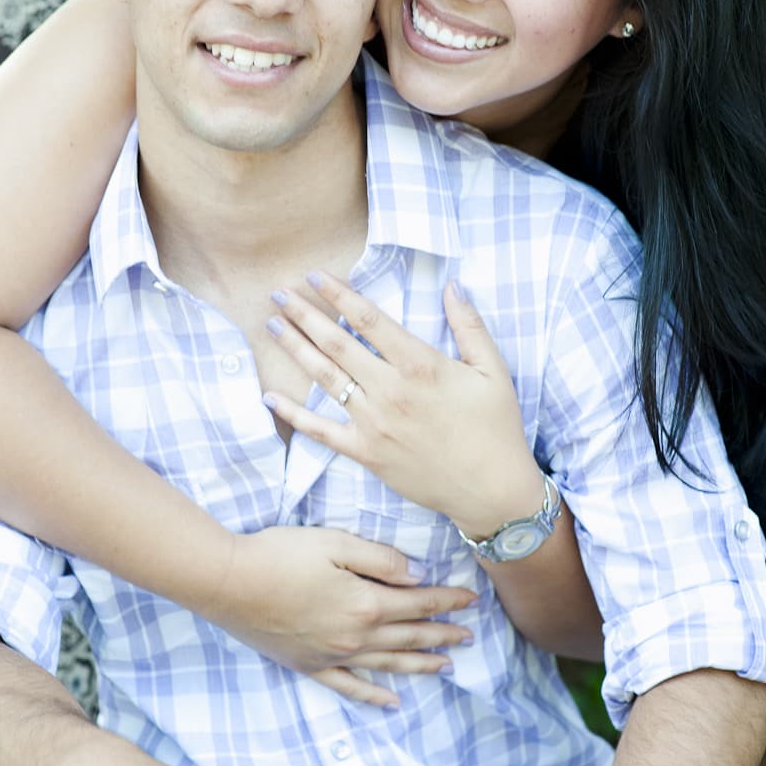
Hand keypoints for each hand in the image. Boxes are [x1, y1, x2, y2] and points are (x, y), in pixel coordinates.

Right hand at [211, 526, 476, 706]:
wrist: (226, 582)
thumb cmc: (277, 554)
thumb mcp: (333, 543)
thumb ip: (379, 559)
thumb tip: (415, 575)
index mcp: (365, 603)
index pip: (417, 602)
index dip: (446, 600)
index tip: (471, 600)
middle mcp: (355, 636)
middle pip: (409, 636)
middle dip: (442, 634)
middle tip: (468, 636)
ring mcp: (332, 655)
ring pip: (388, 664)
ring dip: (420, 665)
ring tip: (445, 666)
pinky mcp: (308, 664)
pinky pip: (348, 686)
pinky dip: (372, 696)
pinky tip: (391, 702)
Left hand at [261, 273, 541, 538]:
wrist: (492, 490)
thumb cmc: (496, 428)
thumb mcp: (493, 371)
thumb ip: (470, 325)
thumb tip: (453, 284)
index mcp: (420, 365)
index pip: (369, 319)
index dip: (338, 294)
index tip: (314, 275)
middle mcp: (390, 390)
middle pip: (337, 343)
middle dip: (304, 315)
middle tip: (279, 293)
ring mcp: (374, 422)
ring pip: (325, 377)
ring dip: (295, 349)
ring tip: (271, 326)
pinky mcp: (365, 452)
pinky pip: (320, 430)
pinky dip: (293, 413)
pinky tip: (269, 396)